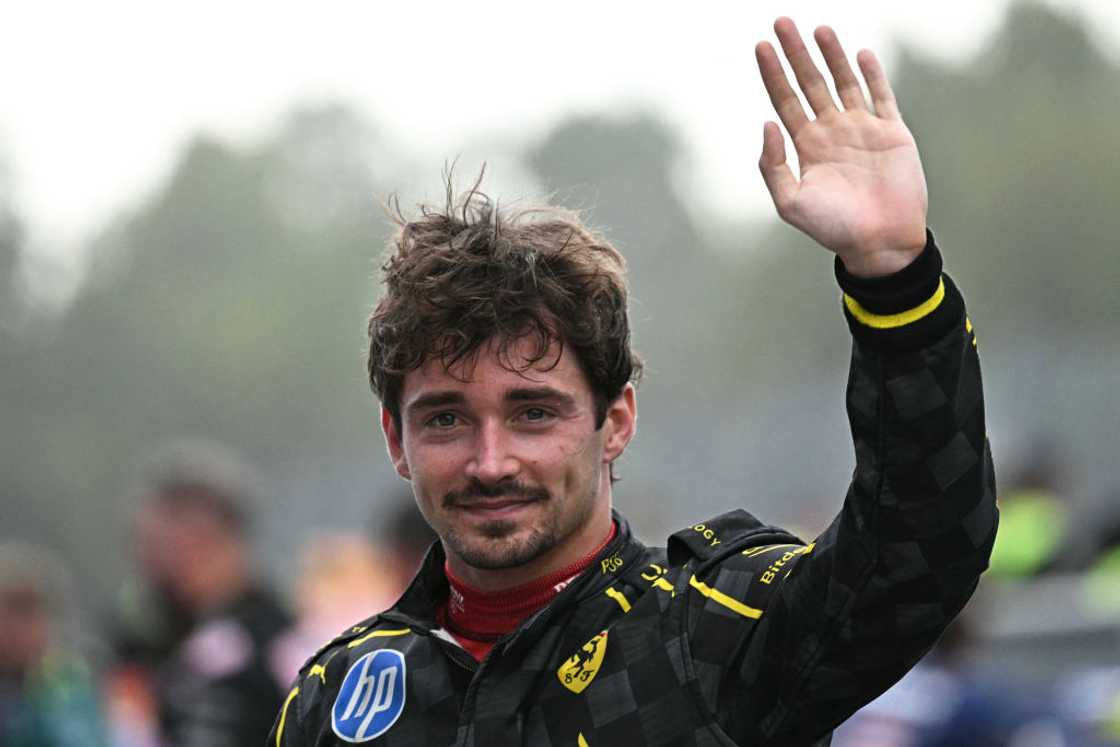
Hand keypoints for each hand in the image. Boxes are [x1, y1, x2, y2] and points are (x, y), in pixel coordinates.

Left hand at [756, 18, 927, 277]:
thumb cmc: (833, 228)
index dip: (773, 74)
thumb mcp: (790, 202)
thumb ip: (772, 166)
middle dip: (796, 53)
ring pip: (844, 82)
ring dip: (831, 55)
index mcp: (807, 147)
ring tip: (818, 30)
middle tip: (781, 22)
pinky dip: (872, 75)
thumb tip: (767, 124)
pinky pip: (881, 96)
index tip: (761, 46)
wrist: (879, 243)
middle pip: (810, 83)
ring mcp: (863, 130)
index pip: (785, 100)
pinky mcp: (892, 133)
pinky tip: (861, 54)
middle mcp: (832, 132)